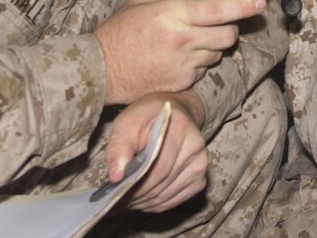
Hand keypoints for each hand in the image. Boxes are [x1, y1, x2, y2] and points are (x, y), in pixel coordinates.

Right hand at [94, 0, 267, 104]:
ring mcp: (184, 64)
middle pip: (228, 36)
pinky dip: (197, 65)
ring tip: (188, 43)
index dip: (245, 6)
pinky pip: (202, 71)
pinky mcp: (181, 83)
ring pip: (217, 54)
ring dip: (211, 47)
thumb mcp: (141, 2)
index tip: (261, 2)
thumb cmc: (118, 32)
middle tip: (218, 25)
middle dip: (229, 30)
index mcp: (174, 15)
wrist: (100, 70)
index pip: (220, 9)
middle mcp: (184, 40)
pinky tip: (177, 60)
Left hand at [104, 92, 207, 212]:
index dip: (136, 184)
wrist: (173, 113)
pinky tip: (143, 198)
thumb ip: (119, 148)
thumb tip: (116, 177)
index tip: (117, 192)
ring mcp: (200, 163)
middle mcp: (196, 145)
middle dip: (138, 195)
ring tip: (127, 199)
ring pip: (167, 195)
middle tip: (118, 199)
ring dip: (145, 202)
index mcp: (180, 127)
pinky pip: (175, 200)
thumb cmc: (147, 118)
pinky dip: (156, 204)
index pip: (159, 167)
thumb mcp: (127, 124)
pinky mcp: (200, 178)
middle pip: (163, 182)